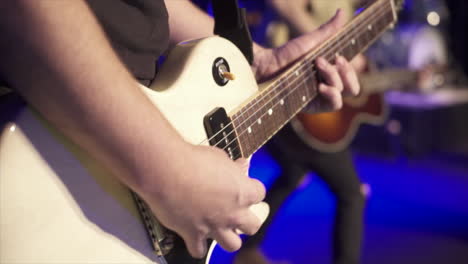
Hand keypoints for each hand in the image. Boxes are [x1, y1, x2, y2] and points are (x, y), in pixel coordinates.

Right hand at [138, 143, 265, 258]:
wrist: (167, 170)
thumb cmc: (192, 160)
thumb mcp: (219, 156)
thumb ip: (232, 168)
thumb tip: (240, 166)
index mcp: (242, 191)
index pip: (259, 194)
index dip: (251, 190)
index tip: (244, 187)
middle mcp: (232, 212)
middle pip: (252, 226)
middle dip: (246, 220)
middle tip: (236, 213)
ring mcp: (214, 226)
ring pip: (233, 245)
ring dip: (227, 238)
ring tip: (220, 229)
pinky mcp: (193, 234)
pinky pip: (198, 251)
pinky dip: (197, 246)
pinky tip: (194, 238)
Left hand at [252, 9, 359, 112]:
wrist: (268, 66)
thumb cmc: (287, 54)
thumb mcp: (311, 41)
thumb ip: (329, 30)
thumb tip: (342, 11)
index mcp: (329, 73)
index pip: (350, 76)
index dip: (349, 67)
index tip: (337, 56)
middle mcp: (327, 86)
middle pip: (352, 88)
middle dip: (347, 73)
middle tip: (334, 61)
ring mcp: (320, 97)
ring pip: (344, 93)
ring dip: (335, 78)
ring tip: (318, 66)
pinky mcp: (313, 106)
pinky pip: (334, 105)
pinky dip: (332, 94)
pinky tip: (320, 86)